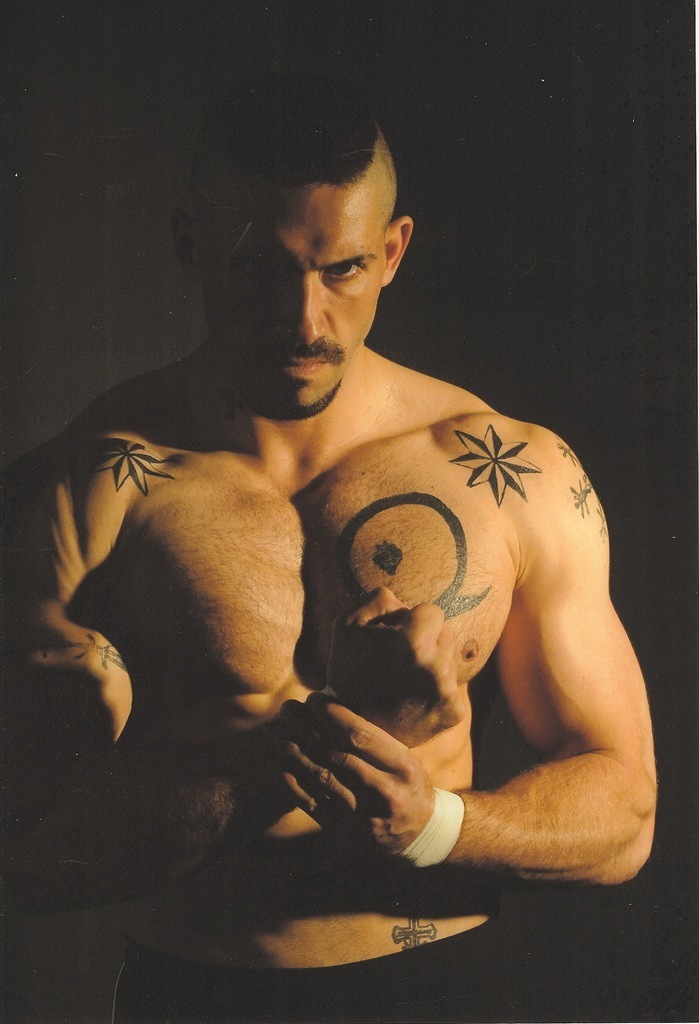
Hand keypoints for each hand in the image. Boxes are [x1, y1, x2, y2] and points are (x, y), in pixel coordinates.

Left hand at [279, 696, 435, 856]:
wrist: (420, 836)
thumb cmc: (407, 785)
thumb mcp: (405, 759)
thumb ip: (374, 740)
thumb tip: (330, 708)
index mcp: (403, 767)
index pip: (361, 736)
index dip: (332, 715)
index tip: (313, 699)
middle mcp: (384, 791)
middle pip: (336, 754)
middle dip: (306, 727)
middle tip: (287, 708)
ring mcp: (363, 816)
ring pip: (321, 777)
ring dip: (292, 751)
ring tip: (274, 730)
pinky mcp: (345, 832)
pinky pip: (312, 803)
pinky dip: (292, 781)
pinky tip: (278, 762)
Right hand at [327, 587, 465, 747]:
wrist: (351, 728)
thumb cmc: (348, 671)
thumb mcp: (348, 624)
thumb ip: (379, 599)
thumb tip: (406, 603)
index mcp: (414, 642)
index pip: (433, 612)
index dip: (412, 621)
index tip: (396, 636)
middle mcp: (436, 667)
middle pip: (446, 634)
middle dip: (427, 641)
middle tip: (399, 661)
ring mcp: (447, 692)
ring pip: (450, 660)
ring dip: (433, 664)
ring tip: (404, 681)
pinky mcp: (453, 713)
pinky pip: (454, 686)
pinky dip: (438, 690)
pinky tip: (414, 698)